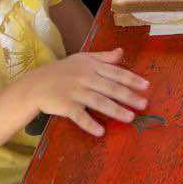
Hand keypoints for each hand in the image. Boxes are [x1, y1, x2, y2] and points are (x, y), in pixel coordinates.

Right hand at [27, 49, 149, 137]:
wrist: (36, 84)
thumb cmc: (63, 71)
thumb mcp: (82, 59)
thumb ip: (103, 57)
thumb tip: (121, 52)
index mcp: (91, 66)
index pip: (116, 72)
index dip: (132, 79)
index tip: (146, 86)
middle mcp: (85, 78)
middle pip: (110, 88)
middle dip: (128, 96)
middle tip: (143, 105)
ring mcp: (75, 92)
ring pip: (99, 102)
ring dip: (115, 110)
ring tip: (130, 118)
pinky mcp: (65, 106)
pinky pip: (80, 116)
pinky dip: (90, 123)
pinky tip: (101, 131)